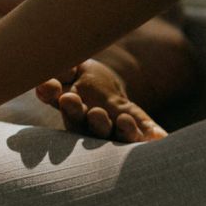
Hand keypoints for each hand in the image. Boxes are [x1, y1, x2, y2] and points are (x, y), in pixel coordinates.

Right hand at [35, 59, 166, 142]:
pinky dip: (150, 134)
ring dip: (121, 130)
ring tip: (124, 121)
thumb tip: (46, 83)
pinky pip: (142, 131)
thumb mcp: (74, 69)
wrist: (109, 85)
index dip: (62, 101)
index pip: (65, 109)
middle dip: (90, 120)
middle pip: (88, 126)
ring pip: (115, 133)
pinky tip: (159, 136)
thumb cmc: (84, 77)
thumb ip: (62, 73)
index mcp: (72, 109)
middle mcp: (89, 124)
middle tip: (91, 110)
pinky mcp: (136, 126)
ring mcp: (113, 127)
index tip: (62, 93)